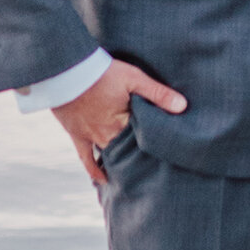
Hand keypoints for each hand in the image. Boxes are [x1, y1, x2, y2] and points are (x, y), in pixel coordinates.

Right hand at [54, 59, 186, 189]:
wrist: (66, 70)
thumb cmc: (102, 72)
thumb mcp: (134, 78)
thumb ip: (158, 93)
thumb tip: (183, 107)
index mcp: (124, 122)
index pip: (145, 140)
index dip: (156, 146)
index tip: (168, 153)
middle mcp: (108, 135)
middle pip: (128, 150)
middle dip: (140, 156)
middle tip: (155, 167)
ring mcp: (91, 137)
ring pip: (111, 155)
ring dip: (121, 162)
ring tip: (135, 173)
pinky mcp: (76, 135)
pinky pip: (86, 158)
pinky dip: (94, 170)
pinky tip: (103, 179)